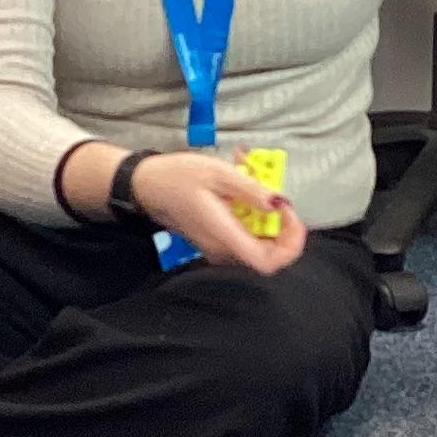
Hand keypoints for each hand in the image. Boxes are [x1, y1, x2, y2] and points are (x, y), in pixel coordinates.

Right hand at [133, 150, 308, 274]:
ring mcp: (219, 248)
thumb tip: (278, 204)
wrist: (146, 185)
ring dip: (270, 218)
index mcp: (224, 236)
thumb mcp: (218, 173)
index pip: (268, 262)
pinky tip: (247, 191)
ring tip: (261, 185)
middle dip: (283, 227)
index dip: (290, 244)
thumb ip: (251, 190)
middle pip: (269, 255)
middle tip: (280, 198)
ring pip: (260, 245)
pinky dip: (255, 217)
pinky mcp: (217, 241)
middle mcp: (223, 250)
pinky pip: (246, 236)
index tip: (289, 213)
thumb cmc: (178, 176)